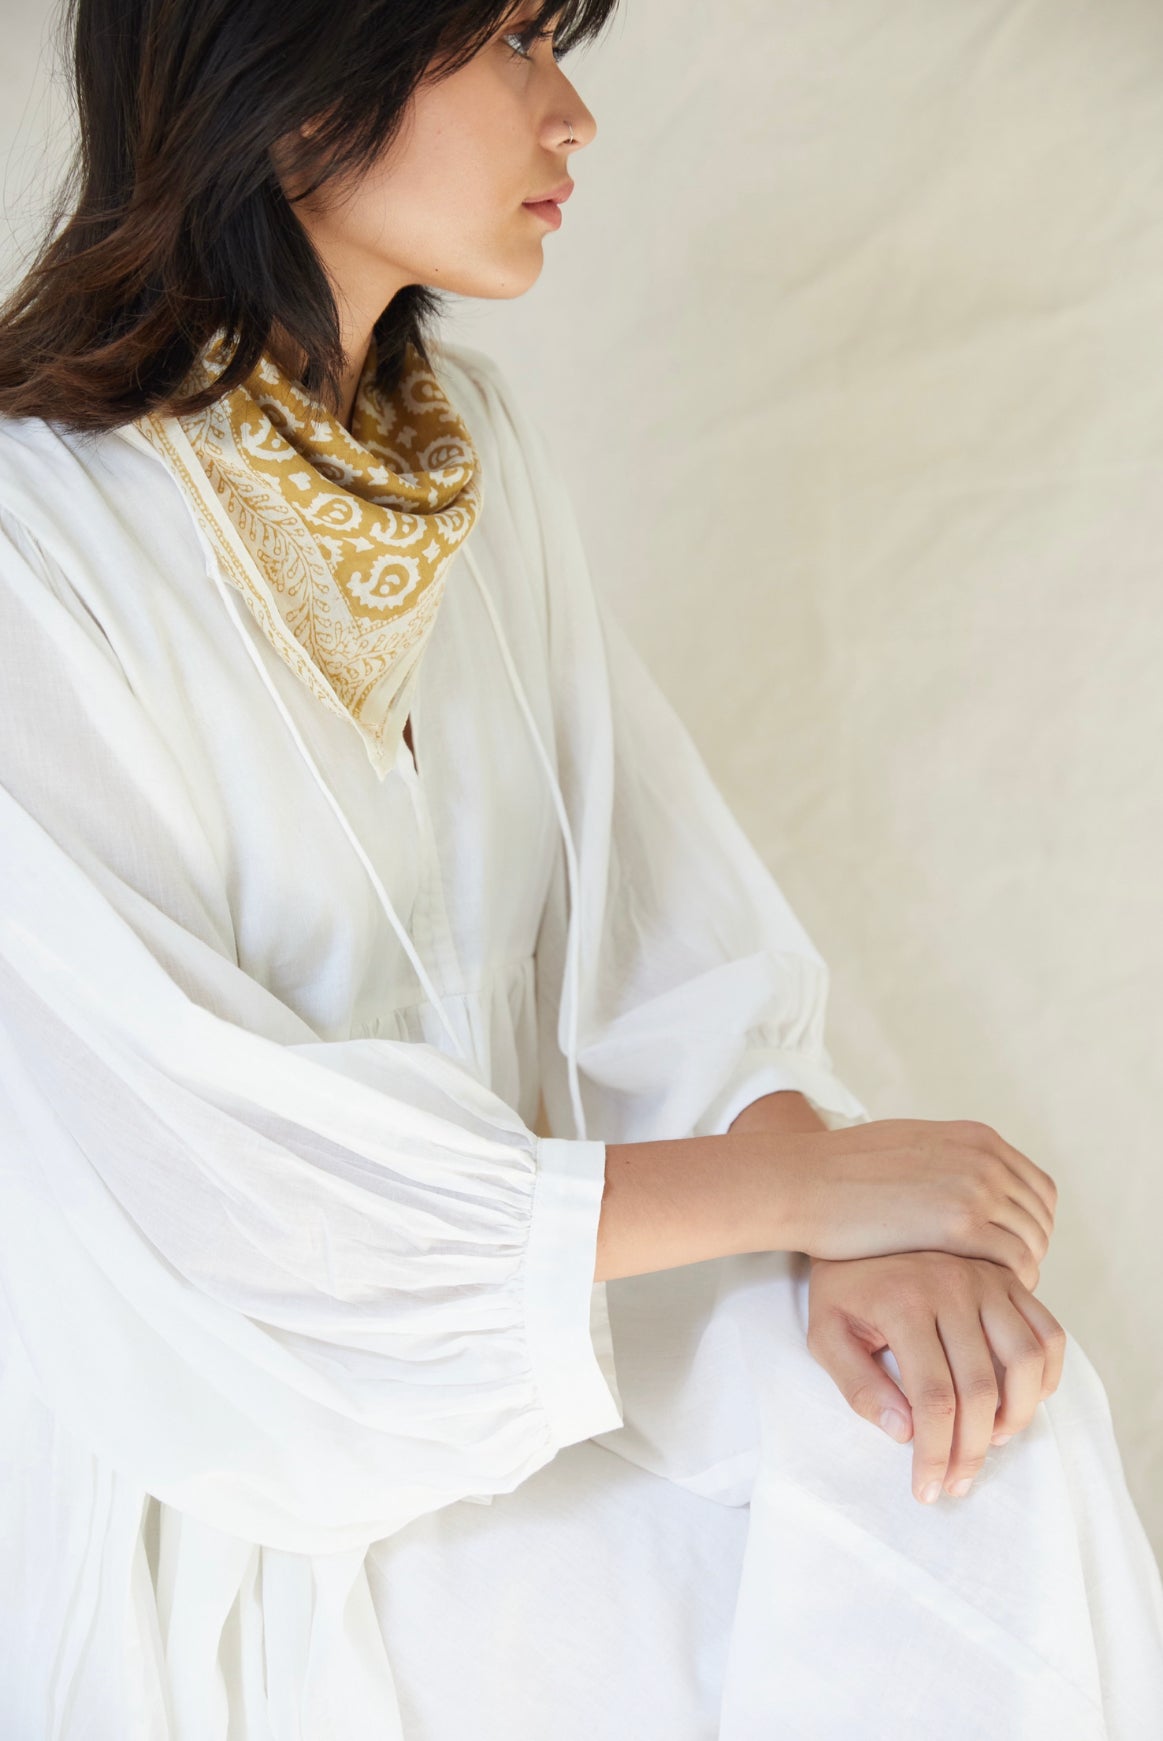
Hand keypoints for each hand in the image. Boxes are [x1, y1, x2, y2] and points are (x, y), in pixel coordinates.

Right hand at [772, 1117, 1056, 1290]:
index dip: (1030, 1226)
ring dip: (1020, 1274)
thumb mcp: (911, 1146)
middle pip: (1039, 1217)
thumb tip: (963, 1184)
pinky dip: (1008, 1286)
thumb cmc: (842, 1171)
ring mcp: (975, 1188)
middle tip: (1004, 1286)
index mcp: (976, 1138)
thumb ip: (947, 1162)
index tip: (1010, 1253)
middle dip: (1028, 1252)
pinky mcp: (959, 1224)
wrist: (806, 1180)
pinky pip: (1012, 1263)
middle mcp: (984, 1158)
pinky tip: (983, 1303)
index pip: (1037, 1189)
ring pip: (1031, 1243)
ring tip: (994, 1300)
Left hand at [805, 1249, 1066, 1503]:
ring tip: (989, 1442)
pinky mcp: (1008, 1278)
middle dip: (972, 1450)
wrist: (858, 1223)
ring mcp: (986, 1279)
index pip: (933, 1398)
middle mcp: (952, 1286)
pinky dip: (1044, 1376)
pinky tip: (1017, 1402)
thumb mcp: (826, 1334)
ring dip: (1017, 1415)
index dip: (935, 1453)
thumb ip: (858, 1385)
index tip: (927, 1489)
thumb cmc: (842, 1287)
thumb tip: (904, 1433)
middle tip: (957, 1482)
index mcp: (904, 1303)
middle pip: (981, 1389)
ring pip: (1026, 1361)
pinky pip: (1047, 1333)